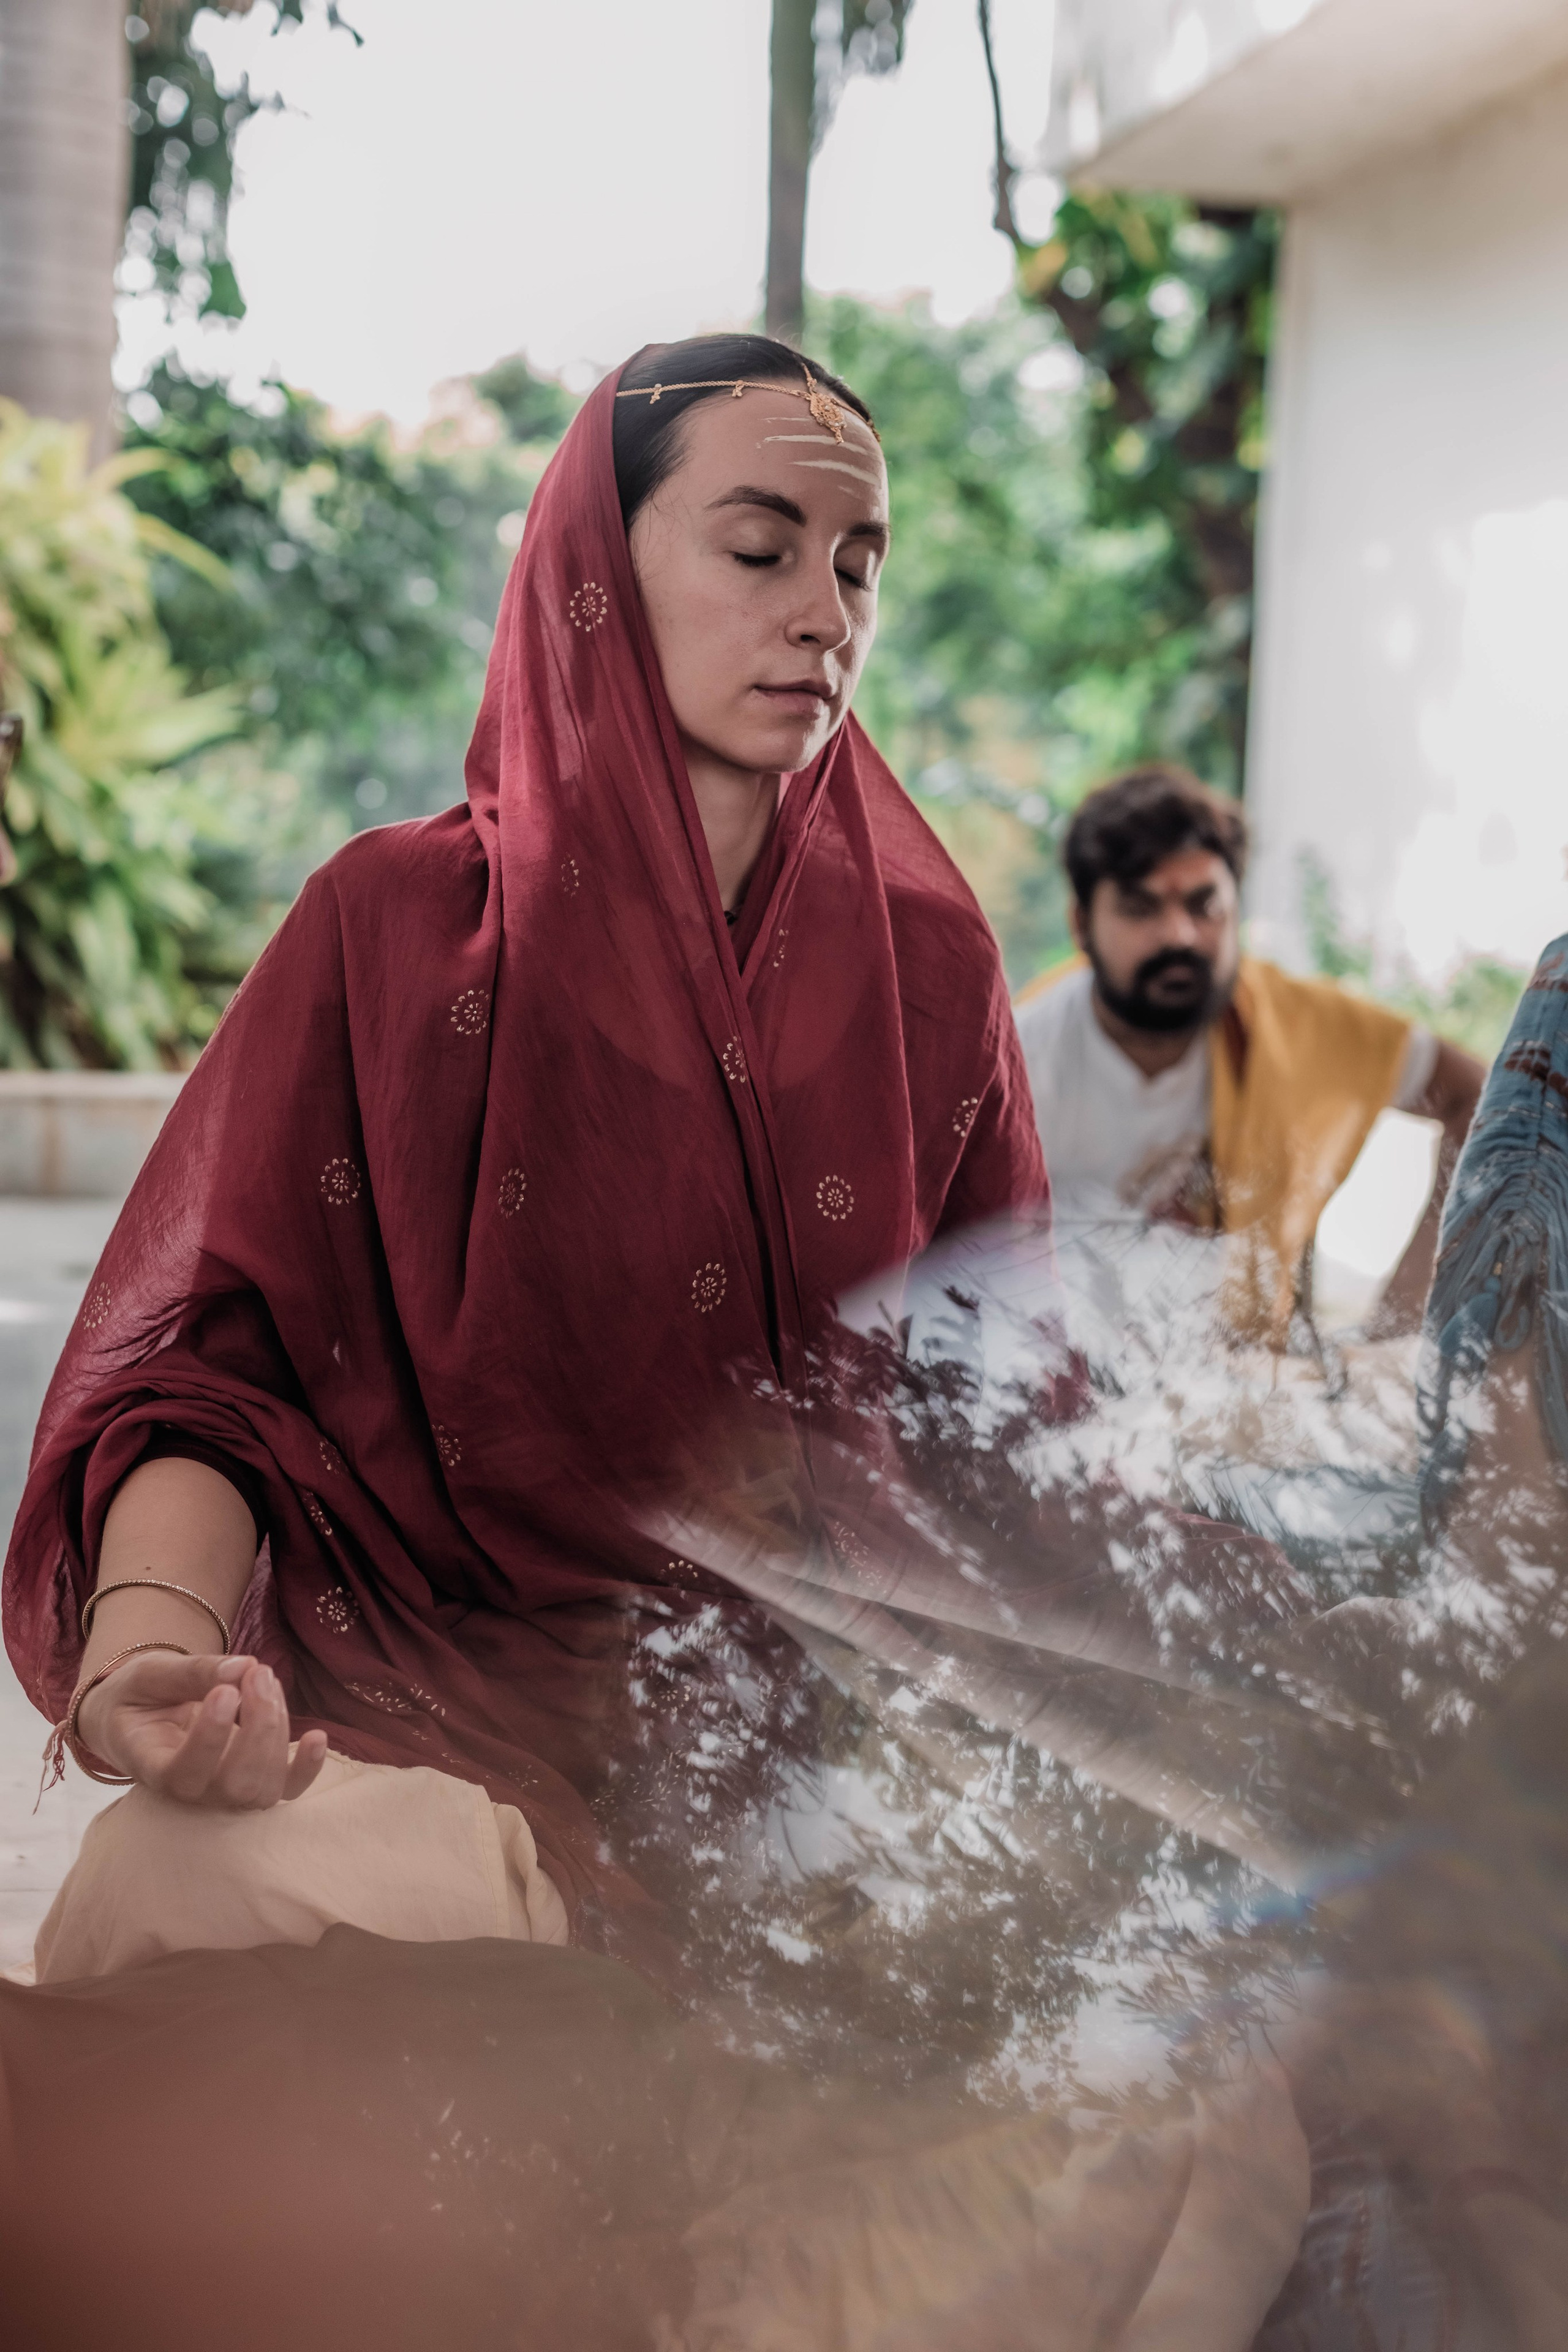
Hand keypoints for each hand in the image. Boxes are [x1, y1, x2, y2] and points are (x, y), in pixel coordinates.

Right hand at [74, 1652, 328, 1808]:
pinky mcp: (253, 1781)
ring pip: (264, 1788)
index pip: (183, 1774)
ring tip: (265, 1677)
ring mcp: (224, 1792)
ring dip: (277, 1730)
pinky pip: (287, 1791)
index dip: (210, 1739)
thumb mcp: (149, 1675)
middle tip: (256, 1671)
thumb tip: (243, 1667)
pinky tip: (317, 1736)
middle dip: (258, 1726)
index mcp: (152, 1767)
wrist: (141, 1715)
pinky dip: (307, 1768)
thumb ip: (190, 1673)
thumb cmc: (138, 1696)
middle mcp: (191, 1792)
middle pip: (235, 1784)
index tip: (224, 1691)